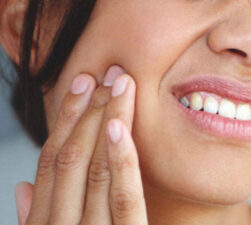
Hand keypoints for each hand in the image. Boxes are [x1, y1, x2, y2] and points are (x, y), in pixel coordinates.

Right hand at [15, 66, 147, 224]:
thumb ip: (36, 216)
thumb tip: (21, 187)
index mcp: (44, 223)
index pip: (51, 162)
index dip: (65, 119)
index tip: (82, 85)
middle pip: (73, 157)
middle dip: (89, 110)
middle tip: (108, 75)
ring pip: (97, 169)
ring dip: (107, 120)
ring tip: (120, 83)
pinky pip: (125, 197)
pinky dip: (122, 160)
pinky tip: (119, 125)